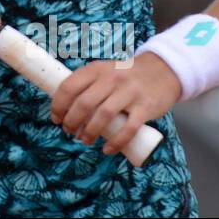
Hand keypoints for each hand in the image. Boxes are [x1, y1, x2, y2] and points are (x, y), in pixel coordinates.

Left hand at [48, 51, 182, 154]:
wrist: (162, 71)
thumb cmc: (125, 76)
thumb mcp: (104, 71)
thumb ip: (87, 84)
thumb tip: (64, 108)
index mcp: (96, 69)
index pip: (69, 87)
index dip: (58, 105)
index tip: (56, 118)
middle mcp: (112, 78)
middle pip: (84, 103)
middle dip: (72, 122)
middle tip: (69, 132)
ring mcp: (129, 93)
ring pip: (103, 116)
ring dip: (90, 132)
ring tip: (85, 140)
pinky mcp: (145, 107)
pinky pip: (128, 129)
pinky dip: (115, 142)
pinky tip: (107, 149)